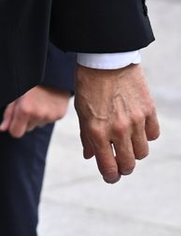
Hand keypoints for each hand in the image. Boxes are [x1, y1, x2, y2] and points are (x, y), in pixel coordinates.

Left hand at [0, 84, 70, 137]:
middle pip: (27, 129)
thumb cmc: (28, 80)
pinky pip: (48, 120)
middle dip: (24, 119)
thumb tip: (3, 129)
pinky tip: (45, 101)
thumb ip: (8, 113)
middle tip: (26, 103)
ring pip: (37, 124)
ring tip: (37, 100)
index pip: (16, 133)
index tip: (13, 118)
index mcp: (26, 110)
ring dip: (35, 116)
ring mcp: (51, 116)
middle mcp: (39, 115)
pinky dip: (45, 113)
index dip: (13, 126)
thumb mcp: (14, 94)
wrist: (51, 72)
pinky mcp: (60, 115)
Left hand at [73, 63, 159, 182]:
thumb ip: (86, 136)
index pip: (108, 167)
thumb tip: (90, 156)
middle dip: (123, 166)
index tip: (110, 176)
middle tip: (120, 162)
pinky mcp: (149, 111)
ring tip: (127, 140)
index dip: (110, 176)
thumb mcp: (81, 110)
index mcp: (97, 131)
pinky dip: (147, 135)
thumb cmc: (88, 84)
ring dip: (135, 150)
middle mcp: (118, 129)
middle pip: (128, 164)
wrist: (105, 59)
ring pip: (142, 152)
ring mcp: (136, 121)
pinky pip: (153, 134)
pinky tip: (138, 127)